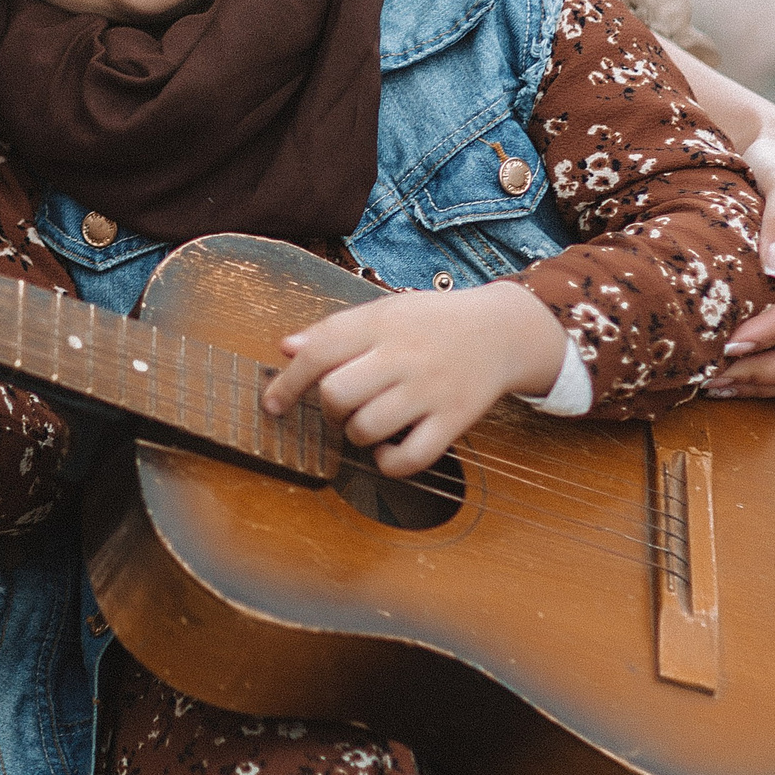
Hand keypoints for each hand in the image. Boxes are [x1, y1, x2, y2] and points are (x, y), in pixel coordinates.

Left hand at [261, 283, 566, 477]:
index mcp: (381, 323)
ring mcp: (430, 390)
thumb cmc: (430, 323)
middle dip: (329, 409)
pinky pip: (408, 459)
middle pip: (338, 394)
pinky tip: (389, 448)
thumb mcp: (383, 312)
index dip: (288, 383)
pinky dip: (388, 462)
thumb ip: (335, 330)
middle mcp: (404, 355)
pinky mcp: (454, 421)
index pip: (320, 351)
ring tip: (368, 423)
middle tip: (342, 408)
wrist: (501, 330)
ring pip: (366, 428)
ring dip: (356, 435)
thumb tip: (286, 348)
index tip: (273, 405)